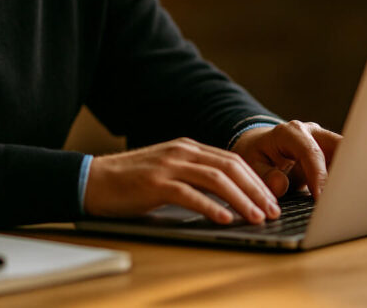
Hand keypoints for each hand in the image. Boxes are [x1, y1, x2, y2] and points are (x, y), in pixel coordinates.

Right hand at [83, 138, 279, 224]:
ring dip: (241, 199)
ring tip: (257, 217)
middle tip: (273, 210)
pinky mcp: (155, 183)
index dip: (256, 180)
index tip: (272, 199)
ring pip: (216, 179)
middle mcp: (181, 152)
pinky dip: (211, 207)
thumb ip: (194, 176)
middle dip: (256, 189)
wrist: (93, 180)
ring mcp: (168, 166)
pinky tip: (225, 219)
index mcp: (187, 148)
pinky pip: (190, 194)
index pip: (232, 160)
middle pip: (230, 167)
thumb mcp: (168, 171)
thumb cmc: (131, 182)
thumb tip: (228, 197)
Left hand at [230, 121, 340, 199]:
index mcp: (290, 133)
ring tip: (349, 199)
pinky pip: (347, 164)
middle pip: (339, 147)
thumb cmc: (257, 155)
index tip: (321, 198)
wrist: (261, 147)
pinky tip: (347, 197)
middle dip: (346, 170)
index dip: (318, 175)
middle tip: (344, 197)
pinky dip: (348, 179)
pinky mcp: (332, 153)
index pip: (310, 152)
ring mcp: (324, 141)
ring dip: (351, 175)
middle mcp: (311, 132)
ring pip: (349, 155)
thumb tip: (280, 185)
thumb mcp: (252, 165)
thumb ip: (264, 175)